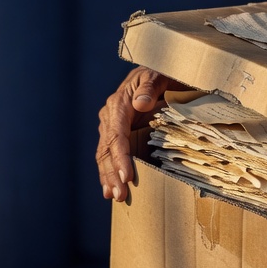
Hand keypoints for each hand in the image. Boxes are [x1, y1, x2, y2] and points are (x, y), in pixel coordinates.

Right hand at [96, 67, 180, 201]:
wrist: (159, 71)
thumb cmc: (162, 72)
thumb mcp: (158, 74)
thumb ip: (149, 87)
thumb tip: (140, 104)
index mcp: (119, 103)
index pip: (116, 135)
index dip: (120, 157)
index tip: (127, 176)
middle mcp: (110, 116)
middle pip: (107, 148)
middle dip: (112, 173)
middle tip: (118, 195)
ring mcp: (111, 126)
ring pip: (104, 154)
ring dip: (108, 176)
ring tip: (113, 196)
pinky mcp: (116, 133)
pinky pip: (109, 154)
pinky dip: (109, 171)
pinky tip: (111, 188)